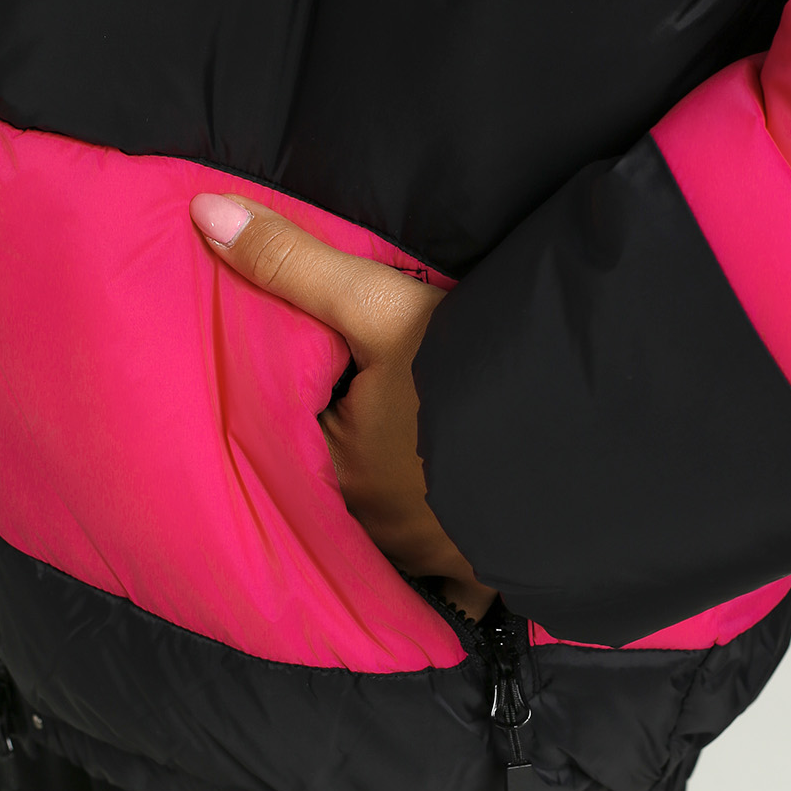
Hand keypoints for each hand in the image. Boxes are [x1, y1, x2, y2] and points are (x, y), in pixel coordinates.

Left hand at [190, 192, 496, 622]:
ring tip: (412, 468)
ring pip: (393, 528)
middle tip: (373, 425)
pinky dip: (445, 552)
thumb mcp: (379, 305)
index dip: (307, 411)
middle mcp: (373, 524)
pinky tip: (459, 526)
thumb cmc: (470, 374)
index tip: (318, 389)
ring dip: (398, 504)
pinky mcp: (482, 575)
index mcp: (339, 466)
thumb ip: (296, 264)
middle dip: (352, 463)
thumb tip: (202, 212)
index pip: (299, 438)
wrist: (588, 442)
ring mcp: (429, 557)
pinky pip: (447, 578)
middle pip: (347, 486)